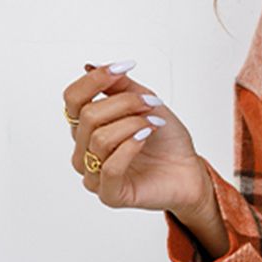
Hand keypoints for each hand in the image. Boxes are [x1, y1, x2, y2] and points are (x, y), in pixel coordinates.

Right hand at [62, 60, 213, 217]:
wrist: (189, 170)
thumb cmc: (166, 141)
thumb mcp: (145, 104)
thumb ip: (119, 86)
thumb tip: (91, 66)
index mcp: (87, 128)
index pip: (72, 99)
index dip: (94, 80)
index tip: (122, 67)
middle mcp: (84, 151)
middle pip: (88, 115)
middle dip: (125, 103)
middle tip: (151, 104)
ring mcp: (94, 175)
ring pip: (99, 138)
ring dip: (133, 124)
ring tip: (153, 124)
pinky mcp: (110, 194)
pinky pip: (110, 166)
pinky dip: (131, 146)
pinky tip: (146, 138)